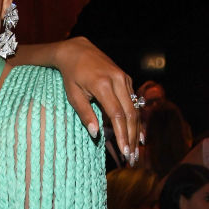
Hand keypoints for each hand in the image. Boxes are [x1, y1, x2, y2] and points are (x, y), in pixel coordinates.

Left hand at [51, 37, 140, 162]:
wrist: (77, 50)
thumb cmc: (71, 75)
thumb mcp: (73, 95)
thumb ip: (85, 113)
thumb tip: (95, 134)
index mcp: (102, 84)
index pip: (117, 114)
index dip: (122, 134)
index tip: (124, 151)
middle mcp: (117, 80)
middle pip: (130, 114)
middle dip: (131, 137)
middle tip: (132, 157)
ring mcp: (124, 78)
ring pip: (134, 108)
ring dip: (136, 131)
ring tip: (135, 151)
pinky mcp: (126, 78)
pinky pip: (134, 101)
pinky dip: (136, 119)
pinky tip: (137, 135)